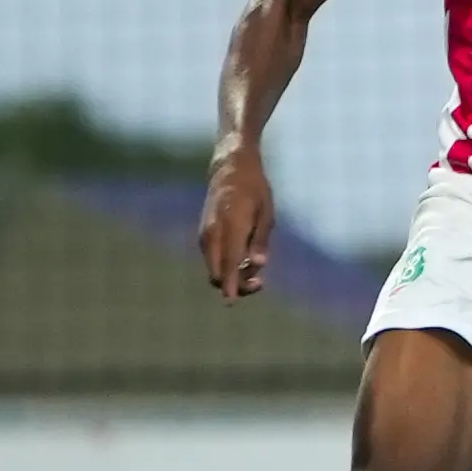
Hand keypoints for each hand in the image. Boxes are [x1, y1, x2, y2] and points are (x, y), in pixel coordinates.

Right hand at [198, 145, 273, 300]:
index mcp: (230, 227)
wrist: (229, 169)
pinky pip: (214, 260)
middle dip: (236, 285)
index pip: (228, 263)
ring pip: (214, 269)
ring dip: (233, 277)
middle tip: (260, 282)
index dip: (230, 285)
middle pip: (217, 274)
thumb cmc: (255, 189)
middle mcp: (212, 234)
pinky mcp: (205, 236)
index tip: (231, 301)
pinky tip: (244, 259)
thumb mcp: (266, 213)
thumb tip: (258, 265)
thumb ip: (260, 240)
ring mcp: (205, 235)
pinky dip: (227, 266)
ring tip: (255, 266)